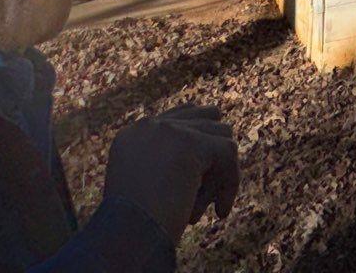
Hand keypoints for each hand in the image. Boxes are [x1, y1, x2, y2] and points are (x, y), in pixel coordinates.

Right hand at [101, 104, 239, 241]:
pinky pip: (228, 152)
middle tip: (209, 190)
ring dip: (219, 173)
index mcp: (133, 134)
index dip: (203, 140)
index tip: (208, 174)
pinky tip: (220, 211)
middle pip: (207, 117)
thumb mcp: (148, 191)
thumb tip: (215, 146)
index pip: (182, 116)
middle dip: (215, 151)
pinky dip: (230, 183)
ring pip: (220, 137)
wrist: (125, 240)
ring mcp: (168, 130)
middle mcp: (148, 125)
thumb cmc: (137, 229)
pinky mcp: (189, 142)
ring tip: (204, 207)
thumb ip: (169, 165)